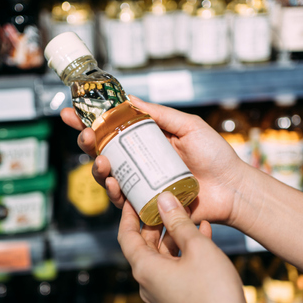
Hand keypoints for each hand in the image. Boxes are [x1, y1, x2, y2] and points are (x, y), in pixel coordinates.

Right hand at [61, 96, 247, 225]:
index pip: (111, 128)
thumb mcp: (187, 126)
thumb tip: (128, 98)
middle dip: (87, 143)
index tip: (70, 113)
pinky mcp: (146, 204)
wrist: (232, 188)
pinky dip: (114, 191)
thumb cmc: (215, 155)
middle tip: (85, 136)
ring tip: (100, 161)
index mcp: (146, 140)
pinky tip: (114, 183)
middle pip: (102, 151)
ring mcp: (141, 182)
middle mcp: (139, 161)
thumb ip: (158, 114)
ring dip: (97, 168)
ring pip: (107, 176)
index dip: (89, 121)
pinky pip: (122, 199)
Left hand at [118, 191, 267, 302]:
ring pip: (163, 256)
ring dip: (176, 235)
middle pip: (144, 245)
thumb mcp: (197, 248)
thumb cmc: (212, 292)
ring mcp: (162, 293)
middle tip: (166, 200)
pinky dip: (185, 251)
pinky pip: (175, 268)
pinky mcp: (178, 299)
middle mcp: (148, 282)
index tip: (134, 196)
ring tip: (190, 213)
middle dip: (156, 222)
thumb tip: (163, 199)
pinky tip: (204, 234)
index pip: (126, 236)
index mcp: (144, 269)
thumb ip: (179, 222)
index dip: (129, 214)